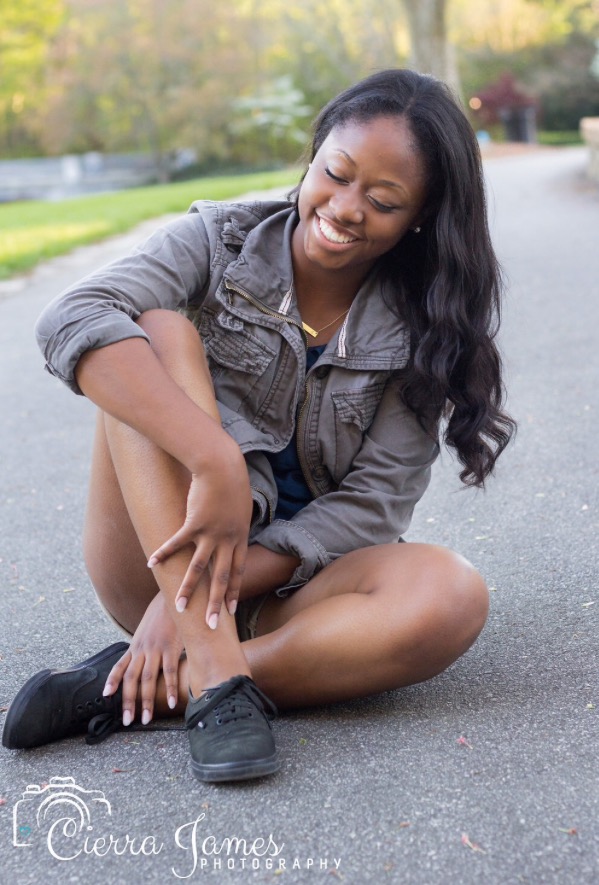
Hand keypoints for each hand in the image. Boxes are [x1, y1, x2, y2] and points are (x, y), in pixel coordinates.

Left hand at [103, 593, 183, 725]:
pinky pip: (169, 672)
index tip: (106, 696)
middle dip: (128, 701)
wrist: (173, 595)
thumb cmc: (164, 613)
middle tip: (127, 721)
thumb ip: (147, 644)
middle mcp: (142, 648)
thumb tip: (148, 657)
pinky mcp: (171, 646)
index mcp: (136, 645)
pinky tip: (170, 703)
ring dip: (145, 701)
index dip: (112, 681)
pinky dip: (168, 688)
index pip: (120, 665)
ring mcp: (155, 648)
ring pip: (147, 679)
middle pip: (131, 678)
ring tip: (145, 719)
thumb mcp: (150, 629)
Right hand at [147, 441, 252, 629]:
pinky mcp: (194, 523)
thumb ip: (235, 519)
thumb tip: (230, 525)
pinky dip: (164, 553)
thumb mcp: (239, 504)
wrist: (223, 465)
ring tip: (180, 608)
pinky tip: (152, 564)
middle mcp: (227, 540)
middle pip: (222, 577)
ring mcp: (211, 533)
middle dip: (217, 603)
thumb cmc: (231, 479)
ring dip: (189, 589)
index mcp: (240, 536)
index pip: (238, 571)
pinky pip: (177, 543)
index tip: (233, 610)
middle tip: (213, 626)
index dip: (235, 591)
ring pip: (199, 568)